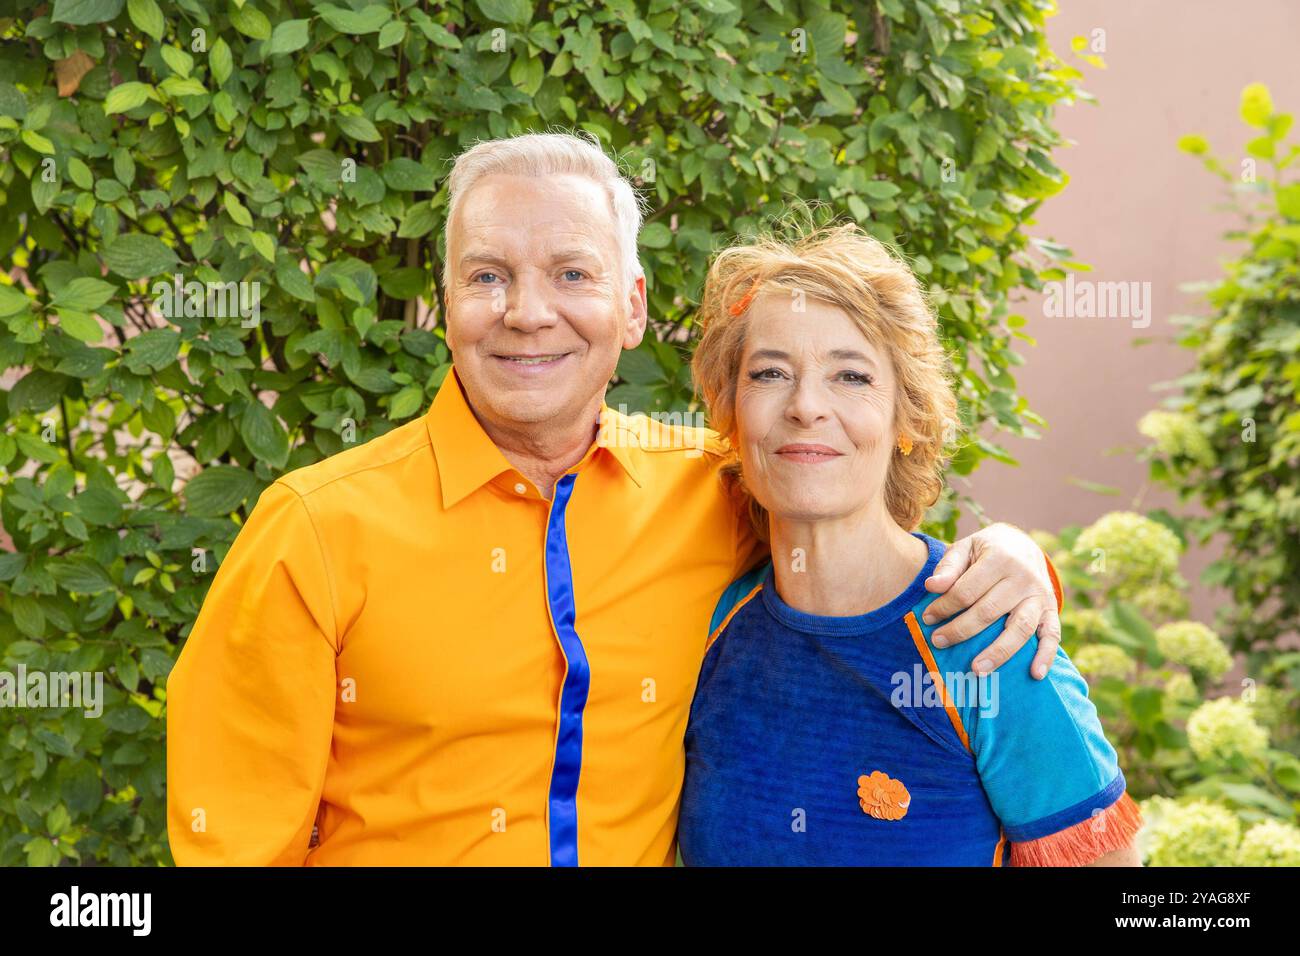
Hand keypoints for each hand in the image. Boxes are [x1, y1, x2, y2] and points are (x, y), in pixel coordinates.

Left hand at [922, 523, 1061, 679]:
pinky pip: (1052, 635)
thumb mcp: (966, 548)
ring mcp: (1040, 596)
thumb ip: (948, 567)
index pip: (967, 590)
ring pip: (1020, 628)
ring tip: (977, 670)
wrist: (1023, 544)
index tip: (927, 618)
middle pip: (989, 611)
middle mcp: (1023, 578)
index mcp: (1000, 558)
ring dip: (998, 652)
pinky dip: (1046, 656)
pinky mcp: (1051, 610)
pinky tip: (1035, 674)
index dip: (944, 607)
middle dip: (961, 630)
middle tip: (938, 642)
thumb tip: (931, 587)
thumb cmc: (986, 551)